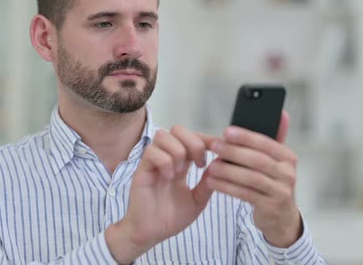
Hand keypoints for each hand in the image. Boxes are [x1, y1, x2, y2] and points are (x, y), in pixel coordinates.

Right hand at [106, 125, 215, 263]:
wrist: (151, 234)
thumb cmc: (170, 218)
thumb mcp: (197, 200)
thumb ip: (207, 183)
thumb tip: (220, 164)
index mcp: (180, 163)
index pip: (193, 138)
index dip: (207, 139)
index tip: (219, 149)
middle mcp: (166, 158)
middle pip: (178, 129)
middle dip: (193, 142)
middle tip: (199, 163)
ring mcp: (153, 162)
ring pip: (164, 135)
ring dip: (178, 151)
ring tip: (180, 173)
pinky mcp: (142, 169)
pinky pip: (152, 152)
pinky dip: (164, 162)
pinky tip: (168, 178)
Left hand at [206, 110, 302, 246]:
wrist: (281, 217)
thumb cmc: (272, 182)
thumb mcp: (277, 161)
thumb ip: (275, 138)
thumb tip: (281, 113)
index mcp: (288, 157)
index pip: (267, 143)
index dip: (246, 137)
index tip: (227, 131)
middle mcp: (288, 174)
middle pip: (258, 160)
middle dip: (234, 152)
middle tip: (215, 146)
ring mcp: (281, 192)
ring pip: (251, 178)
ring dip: (228, 171)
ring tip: (211, 166)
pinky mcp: (270, 208)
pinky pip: (245, 194)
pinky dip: (227, 187)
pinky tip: (212, 182)